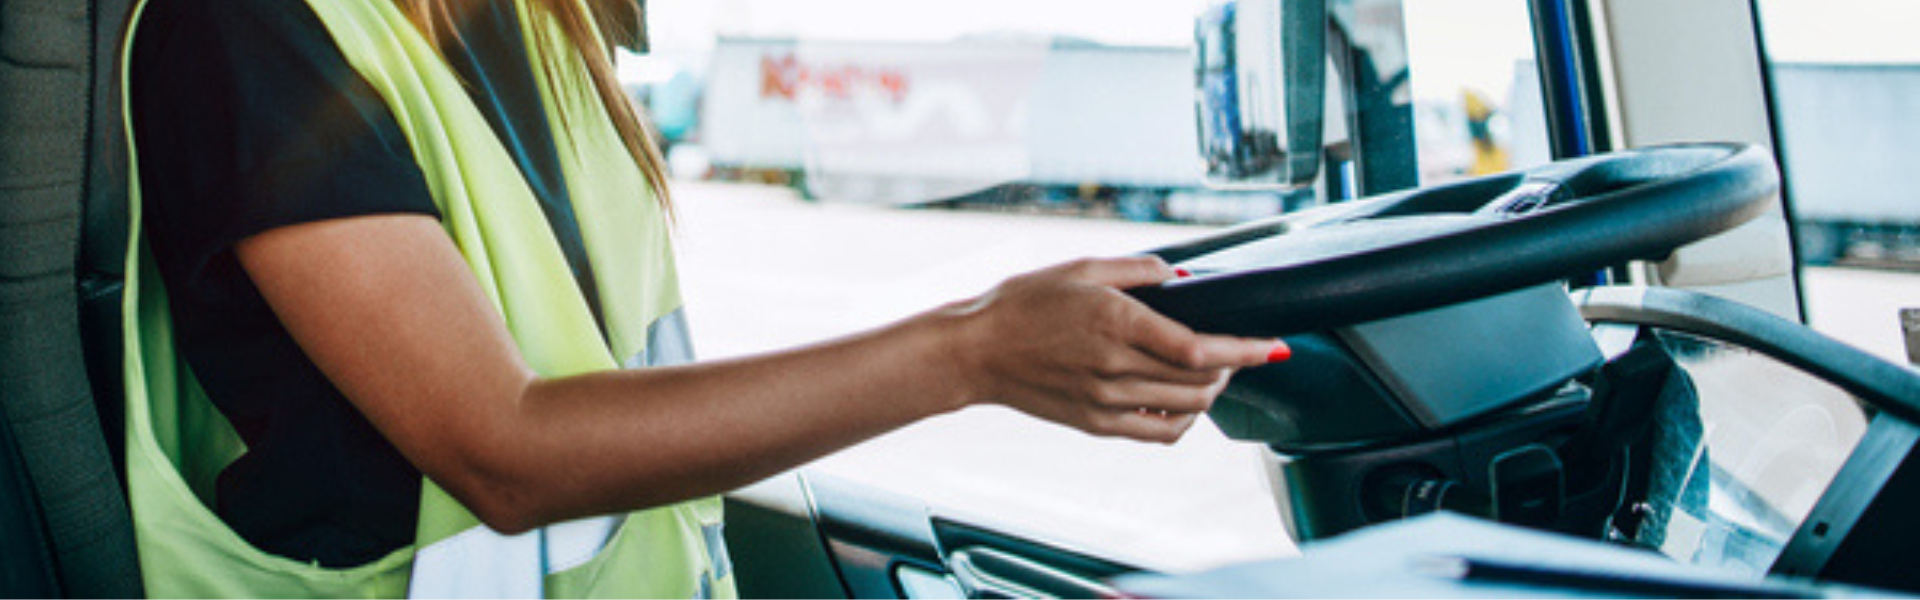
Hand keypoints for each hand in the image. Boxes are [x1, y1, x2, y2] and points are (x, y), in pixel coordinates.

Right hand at [944, 257, 1285, 443]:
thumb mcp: (1081, 267)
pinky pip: (1158, 433)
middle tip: (1238, 350)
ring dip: (1211, 393)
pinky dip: (1183, 420)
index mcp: (1116, 323)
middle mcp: (1115, 368)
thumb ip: (1138, 270)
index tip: (1275, 346)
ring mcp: (1106, 402)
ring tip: (1212, 373)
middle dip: (1233, 368)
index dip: (1246, 350)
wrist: (976, 351)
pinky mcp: (1096, 424)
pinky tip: (1182, 401)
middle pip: (1201, 382)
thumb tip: (1182, 278)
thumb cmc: (1023, 303)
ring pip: (1185, 410)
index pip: (1200, 348)